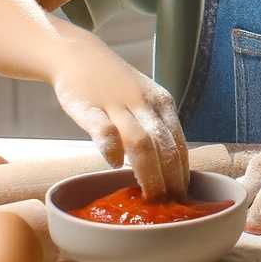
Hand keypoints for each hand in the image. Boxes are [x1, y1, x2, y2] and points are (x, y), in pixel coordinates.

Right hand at [50, 33, 188, 200]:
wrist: (77, 54)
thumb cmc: (114, 84)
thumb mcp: (145, 100)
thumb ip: (156, 129)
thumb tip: (169, 170)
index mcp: (162, 103)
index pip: (179, 145)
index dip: (182, 174)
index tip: (183, 198)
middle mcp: (144, 103)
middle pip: (164, 148)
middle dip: (170, 180)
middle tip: (169, 207)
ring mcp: (117, 104)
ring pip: (140, 142)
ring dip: (148, 174)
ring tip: (149, 197)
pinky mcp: (88, 106)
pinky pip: (104, 130)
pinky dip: (111, 149)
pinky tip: (114, 166)